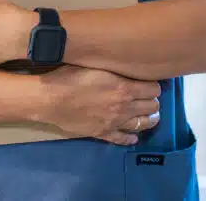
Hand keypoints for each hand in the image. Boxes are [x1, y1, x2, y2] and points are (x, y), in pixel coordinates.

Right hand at [37, 65, 160, 145]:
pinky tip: (133, 136)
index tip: (150, 83)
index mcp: (124, 88)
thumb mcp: (98, 66)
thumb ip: (116, 69)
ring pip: (143, 124)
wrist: (51, 99)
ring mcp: (115, 122)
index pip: (154, 89)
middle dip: (153, 101)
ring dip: (149, 118)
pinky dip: (131, 138)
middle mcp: (124, 107)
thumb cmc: (71, 77)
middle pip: (152, 106)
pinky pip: (123, 139)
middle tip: (148, 97)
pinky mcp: (104, 133)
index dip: (154, 85)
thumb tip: (128, 68)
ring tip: (149, 115)